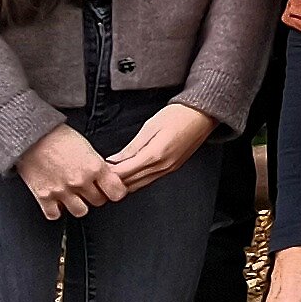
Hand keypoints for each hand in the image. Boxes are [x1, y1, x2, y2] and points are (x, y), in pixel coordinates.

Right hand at [19, 124, 125, 222]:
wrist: (31, 136)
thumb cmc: (57, 136)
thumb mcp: (87, 147)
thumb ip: (97, 165)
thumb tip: (105, 178)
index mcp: (94, 167)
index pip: (117, 193)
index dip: (115, 191)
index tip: (111, 189)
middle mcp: (80, 181)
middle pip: (98, 202)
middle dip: (95, 195)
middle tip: (88, 187)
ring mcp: (62, 191)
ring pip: (80, 211)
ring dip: (78, 204)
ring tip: (74, 195)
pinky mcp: (44, 196)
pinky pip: (55, 215)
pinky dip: (56, 210)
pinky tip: (56, 201)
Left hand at [103, 101, 217, 194]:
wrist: (202, 116)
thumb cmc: (179, 116)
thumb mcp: (149, 127)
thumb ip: (131, 147)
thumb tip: (114, 160)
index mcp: (155, 155)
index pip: (124, 173)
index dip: (108, 174)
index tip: (97, 170)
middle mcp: (163, 166)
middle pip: (131, 184)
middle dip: (114, 182)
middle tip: (100, 175)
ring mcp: (168, 169)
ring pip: (139, 185)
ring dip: (125, 183)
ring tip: (112, 174)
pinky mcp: (171, 168)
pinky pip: (149, 180)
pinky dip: (136, 179)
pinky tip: (129, 173)